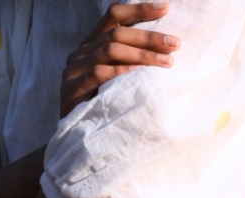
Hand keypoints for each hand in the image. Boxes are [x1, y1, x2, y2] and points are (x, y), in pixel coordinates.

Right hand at [61, 2, 179, 117]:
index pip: (114, 16)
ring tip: (165, 62)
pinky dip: (120, 72)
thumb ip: (129, 62)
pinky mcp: (70, 90)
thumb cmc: (101, 108)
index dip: (139, 9)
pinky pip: (98, 74)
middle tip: (174, 44)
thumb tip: (165, 49)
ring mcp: (73, 70)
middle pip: (116, 33)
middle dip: (148, 38)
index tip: (166, 8)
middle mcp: (81, 53)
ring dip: (141, 55)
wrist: (74, 138)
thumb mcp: (116, 81)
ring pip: (109, 50)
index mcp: (92, 44)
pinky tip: (139, 74)